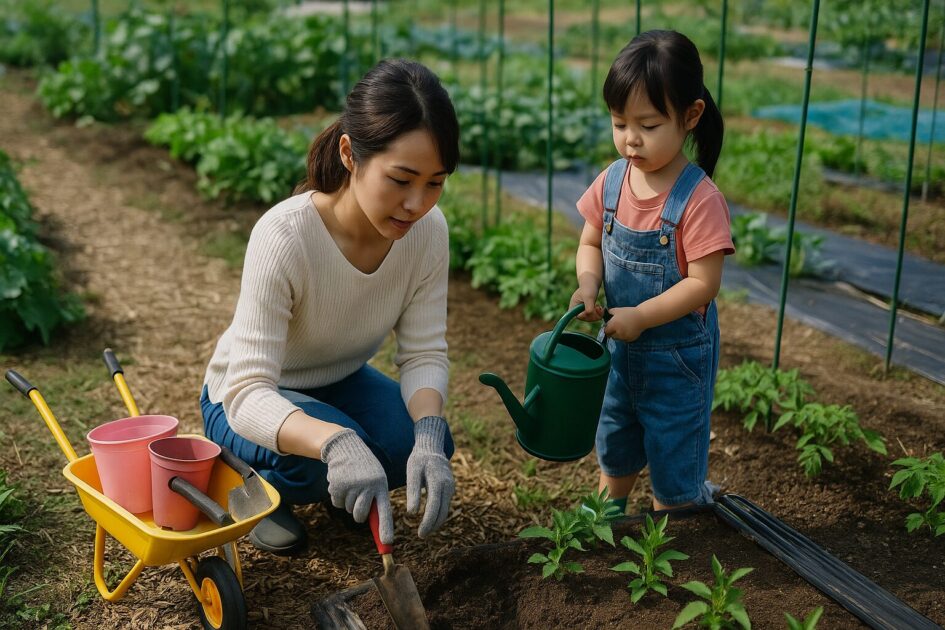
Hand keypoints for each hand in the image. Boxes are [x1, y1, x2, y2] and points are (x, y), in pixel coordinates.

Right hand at [321, 429, 393, 543]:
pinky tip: (342, 483)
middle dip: (358, 514)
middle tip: (358, 500)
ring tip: (351, 484)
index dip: (385, 528)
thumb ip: (376, 498)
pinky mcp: (337, 485)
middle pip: (360, 515)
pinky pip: (336, 502)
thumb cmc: (366, 468)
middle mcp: (367, 486)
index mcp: (380, 485)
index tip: (387, 543)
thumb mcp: (376, 479)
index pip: (384, 511)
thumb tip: (378, 526)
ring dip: (347, 501)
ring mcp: (351, 485)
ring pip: (347, 508)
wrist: (347, 448)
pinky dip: (338, 496)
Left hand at [406, 416, 454, 537]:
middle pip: (443, 512)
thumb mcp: (412, 472)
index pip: (434, 507)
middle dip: (433, 526)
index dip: (428, 522)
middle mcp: (448, 486)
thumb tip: (412, 513)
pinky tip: (430, 520)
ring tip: (425, 531)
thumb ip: (413, 492)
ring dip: (436, 522)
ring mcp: (451, 487)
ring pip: (446, 510)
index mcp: (439, 482)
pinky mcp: (450, 488)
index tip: (420, 533)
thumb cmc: (419, 459)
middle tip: (421, 535)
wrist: (432, 447)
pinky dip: (439, 514)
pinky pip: (445, 505)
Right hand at [569, 286, 602, 321]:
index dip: (586, 315)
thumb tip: (589, 314)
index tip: (592, 309)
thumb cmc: (589, 288)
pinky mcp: (587, 308)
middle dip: (593, 316)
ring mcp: (582, 309)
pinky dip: (598, 313)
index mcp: (573, 306)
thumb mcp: (589, 297)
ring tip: (600, 308)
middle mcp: (576, 309)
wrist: (592, 281)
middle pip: (584, 318)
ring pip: (590, 318)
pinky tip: (600, 308)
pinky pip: (593, 315)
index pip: (578, 316)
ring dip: (597, 315)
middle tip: (599, 309)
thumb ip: (589, 307)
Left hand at [602, 306, 647, 341]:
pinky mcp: (630, 339)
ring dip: (618, 335)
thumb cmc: (629, 312)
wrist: (642, 317)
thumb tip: (607, 313)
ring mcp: (624, 337)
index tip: (610, 326)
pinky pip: (624, 340)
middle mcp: (618, 332)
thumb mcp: (618, 310)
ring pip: (618, 338)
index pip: (606, 331)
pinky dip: (625, 337)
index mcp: (613, 325)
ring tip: (623, 329)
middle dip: (613, 332)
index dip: (607, 328)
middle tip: (617, 327)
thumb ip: (610, 312)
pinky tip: (628, 331)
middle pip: (611, 336)